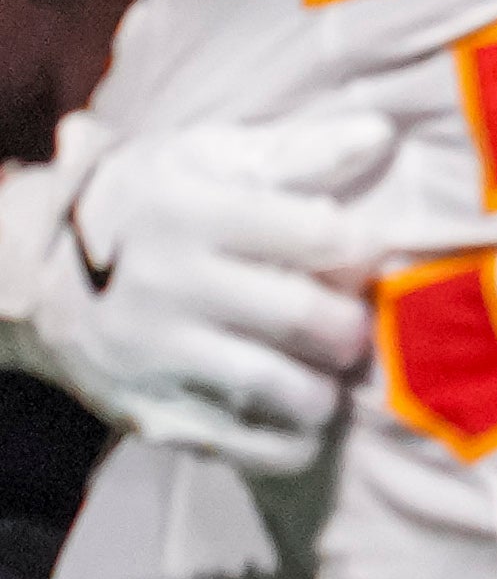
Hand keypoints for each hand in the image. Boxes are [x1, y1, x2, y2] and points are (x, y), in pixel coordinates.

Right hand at [0, 111, 395, 475]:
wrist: (36, 276)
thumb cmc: (148, 207)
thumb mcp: (203, 158)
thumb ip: (296, 150)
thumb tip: (379, 133)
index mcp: (189, 211)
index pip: (318, 236)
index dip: (362, 251)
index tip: (364, 257)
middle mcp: (170, 284)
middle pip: (305, 317)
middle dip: (351, 326)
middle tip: (350, 324)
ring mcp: (157, 355)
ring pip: (283, 389)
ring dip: (326, 390)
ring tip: (324, 372)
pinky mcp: (153, 411)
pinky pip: (249, 445)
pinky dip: (293, 442)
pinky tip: (298, 419)